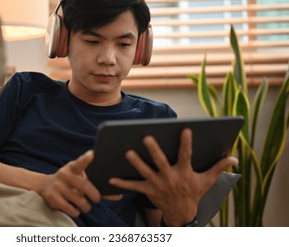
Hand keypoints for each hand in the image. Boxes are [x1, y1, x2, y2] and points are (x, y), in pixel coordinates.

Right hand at [36, 150, 101, 217]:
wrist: (44, 185)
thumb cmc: (68, 180)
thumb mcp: (75, 173)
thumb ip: (87, 176)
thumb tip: (109, 189)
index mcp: (72, 167)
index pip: (80, 162)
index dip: (86, 158)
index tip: (92, 154)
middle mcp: (64, 175)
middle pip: (84, 185)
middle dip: (94, 194)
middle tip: (97, 199)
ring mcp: (58, 186)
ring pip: (79, 200)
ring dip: (86, 206)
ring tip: (86, 207)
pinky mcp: (53, 197)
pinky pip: (70, 209)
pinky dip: (76, 212)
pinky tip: (76, 210)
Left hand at [109, 128, 237, 225]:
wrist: (182, 213)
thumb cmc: (194, 193)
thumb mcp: (207, 181)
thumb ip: (219, 167)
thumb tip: (234, 158)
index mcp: (184, 172)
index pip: (186, 155)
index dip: (186, 143)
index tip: (185, 129)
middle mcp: (170, 178)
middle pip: (160, 162)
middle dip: (154, 150)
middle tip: (146, 137)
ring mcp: (157, 184)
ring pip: (145, 171)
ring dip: (136, 163)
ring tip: (127, 152)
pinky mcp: (147, 190)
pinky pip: (133, 186)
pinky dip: (122, 183)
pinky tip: (110, 178)